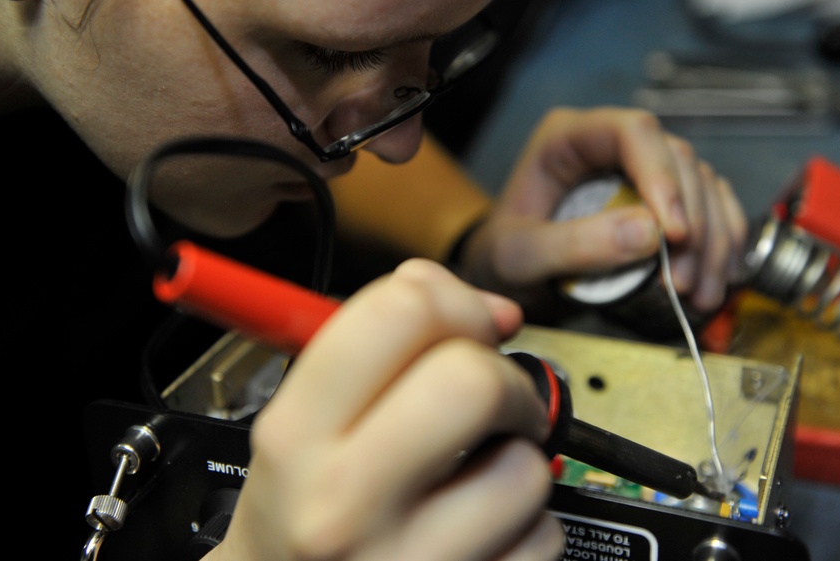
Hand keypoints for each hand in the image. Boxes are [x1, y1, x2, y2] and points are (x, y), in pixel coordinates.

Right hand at [207, 259, 563, 560]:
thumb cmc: (301, 510)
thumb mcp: (305, 420)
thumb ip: (382, 345)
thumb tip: (492, 311)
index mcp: (298, 433)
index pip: (399, 312)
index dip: (453, 301)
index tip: (467, 324)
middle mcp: (342, 502)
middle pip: (471, 383)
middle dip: (505, 379)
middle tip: (497, 399)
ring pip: (524, 470)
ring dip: (518, 464)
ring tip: (479, 477)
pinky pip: (541, 540)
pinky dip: (527, 527)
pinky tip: (483, 528)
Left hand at [457, 107, 746, 317]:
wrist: (502, 279)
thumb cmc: (500, 256)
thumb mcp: (520, 255)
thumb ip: (574, 244)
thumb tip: (650, 234)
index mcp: (569, 138)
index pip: (633, 132)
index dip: (662, 176)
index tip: (674, 233)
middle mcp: (610, 146)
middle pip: (677, 159)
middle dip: (692, 222)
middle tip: (681, 282)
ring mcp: (640, 172)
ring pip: (701, 186)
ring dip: (712, 242)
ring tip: (698, 295)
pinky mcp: (661, 203)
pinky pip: (709, 212)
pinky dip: (720, 248)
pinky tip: (714, 283)